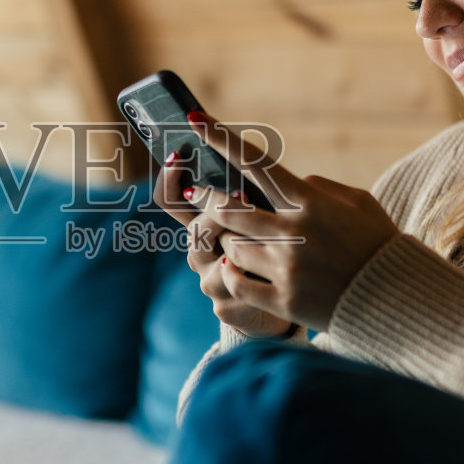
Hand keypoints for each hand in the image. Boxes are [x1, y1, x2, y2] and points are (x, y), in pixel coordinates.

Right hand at [154, 146, 295, 337]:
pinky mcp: (225, 308)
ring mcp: (209, 281)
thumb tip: (251, 172)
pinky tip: (272, 280)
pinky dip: (256, 285)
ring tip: (265, 241)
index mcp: (204, 223)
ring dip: (240, 250)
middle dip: (217, 214)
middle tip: (242, 196)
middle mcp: (200, 252)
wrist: (293, 296)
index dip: (170, 179)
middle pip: (194, 230)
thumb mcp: (273, 212)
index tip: (177, 155)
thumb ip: (259, 189)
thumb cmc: (283, 244)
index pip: (173, 200)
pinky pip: (233, 294)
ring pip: (214, 262)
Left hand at [184, 112, 400, 332]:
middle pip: (229, 208)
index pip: (258, 163)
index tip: (196, 120)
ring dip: (227, 241)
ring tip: (232, 240)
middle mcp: (295, 232)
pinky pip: (237, 282)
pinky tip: (235, 269)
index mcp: (312, 203)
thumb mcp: (361, 204)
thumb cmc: (379, 245)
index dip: (223, 139)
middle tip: (197, 194)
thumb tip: (292, 179)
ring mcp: (288, 268)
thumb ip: (321, 187)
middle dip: (207, 198)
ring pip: (231, 246)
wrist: (398, 299)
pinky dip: (231, 274)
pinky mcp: (284, 300)